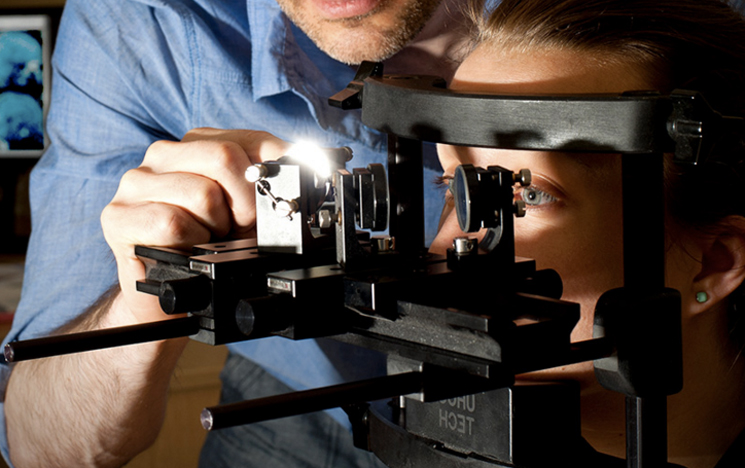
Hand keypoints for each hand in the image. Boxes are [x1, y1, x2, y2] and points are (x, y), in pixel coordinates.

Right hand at [101, 128, 290, 322]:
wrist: (178, 298)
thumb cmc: (218, 250)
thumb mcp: (256, 210)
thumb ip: (276, 177)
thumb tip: (313, 157)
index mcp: (198, 144)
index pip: (254, 141)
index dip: (270, 182)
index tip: (266, 210)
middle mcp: (164, 155)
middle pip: (225, 157)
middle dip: (245, 205)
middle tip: (235, 229)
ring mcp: (136, 182)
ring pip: (202, 193)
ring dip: (216, 229)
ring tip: (206, 240)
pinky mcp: (117, 216)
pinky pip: (171, 222)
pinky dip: (190, 243)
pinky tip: (186, 249)